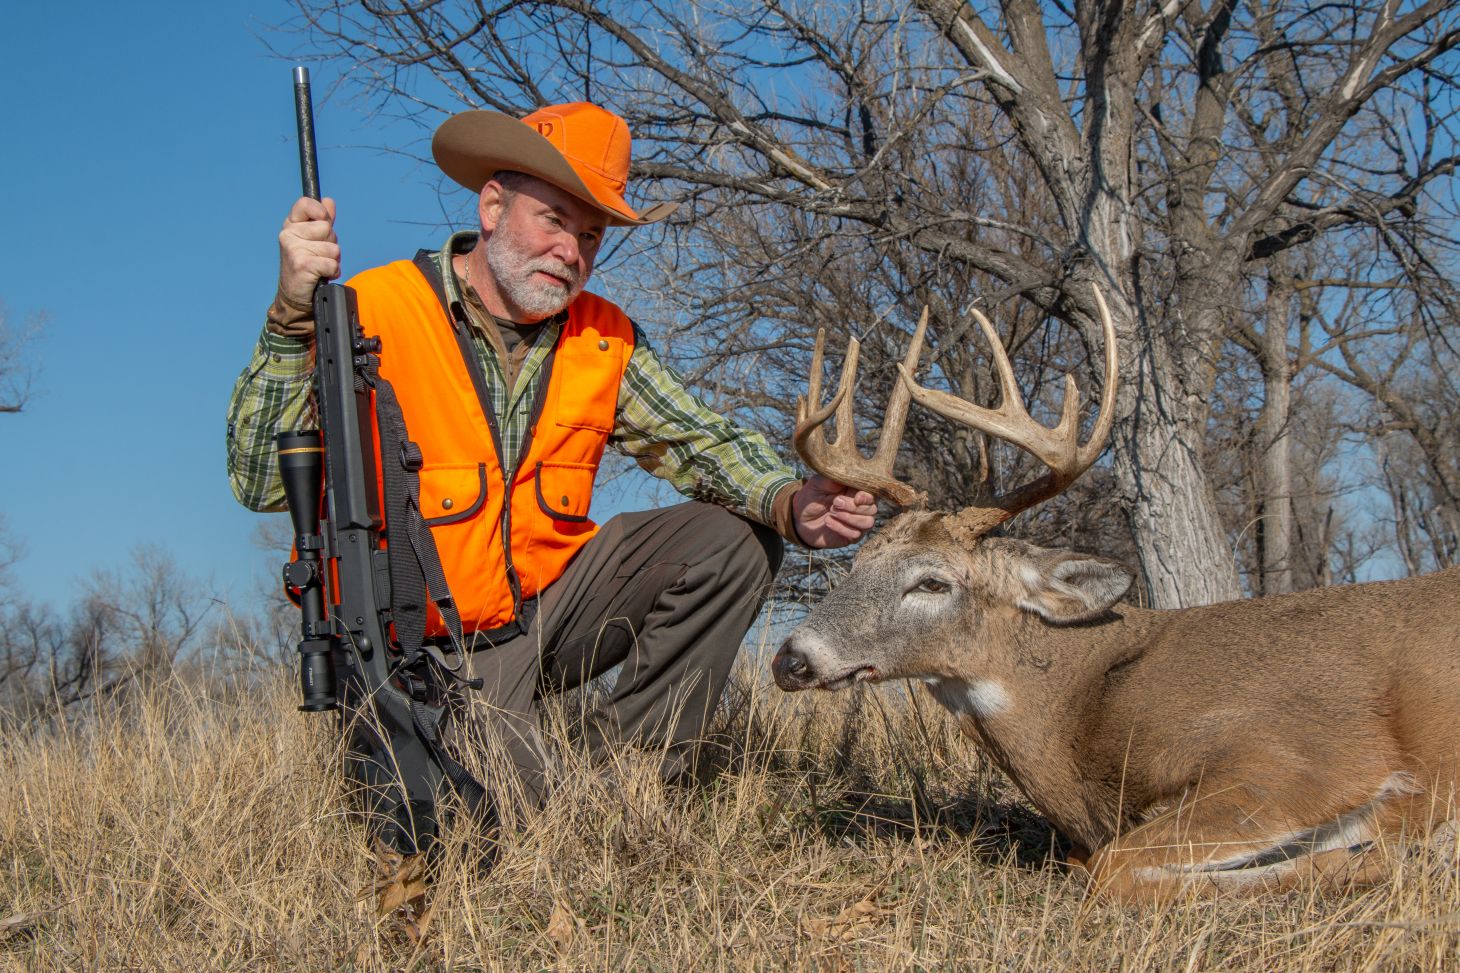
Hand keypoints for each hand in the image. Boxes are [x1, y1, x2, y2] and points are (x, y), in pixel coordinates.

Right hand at [276, 196, 339, 314]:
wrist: (294, 294)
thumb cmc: (306, 264)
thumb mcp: (312, 239)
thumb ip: (322, 219)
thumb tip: (328, 201)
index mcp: (290, 225)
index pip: (306, 203)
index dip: (320, 212)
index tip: (322, 222)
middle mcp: (288, 234)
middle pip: (327, 229)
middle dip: (331, 244)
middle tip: (319, 255)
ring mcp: (294, 249)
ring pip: (333, 248)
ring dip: (332, 260)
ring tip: (319, 266)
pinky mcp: (302, 265)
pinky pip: (332, 263)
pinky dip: (333, 272)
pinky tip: (322, 275)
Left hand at [792, 475, 877, 548]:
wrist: (799, 517)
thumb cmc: (812, 496)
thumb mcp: (819, 483)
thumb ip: (834, 478)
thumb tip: (848, 473)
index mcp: (856, 490)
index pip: (872, 493)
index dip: (867, 496)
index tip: (857, 497)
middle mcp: (861, 506)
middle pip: (872, 509)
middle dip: (853, 507)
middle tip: (835, 502)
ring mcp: (857, 521)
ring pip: (868, 523)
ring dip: (850, 518)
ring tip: (832, 512)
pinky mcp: (851, 535)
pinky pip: (856, 534)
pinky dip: (842, 528)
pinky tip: (828, 522)